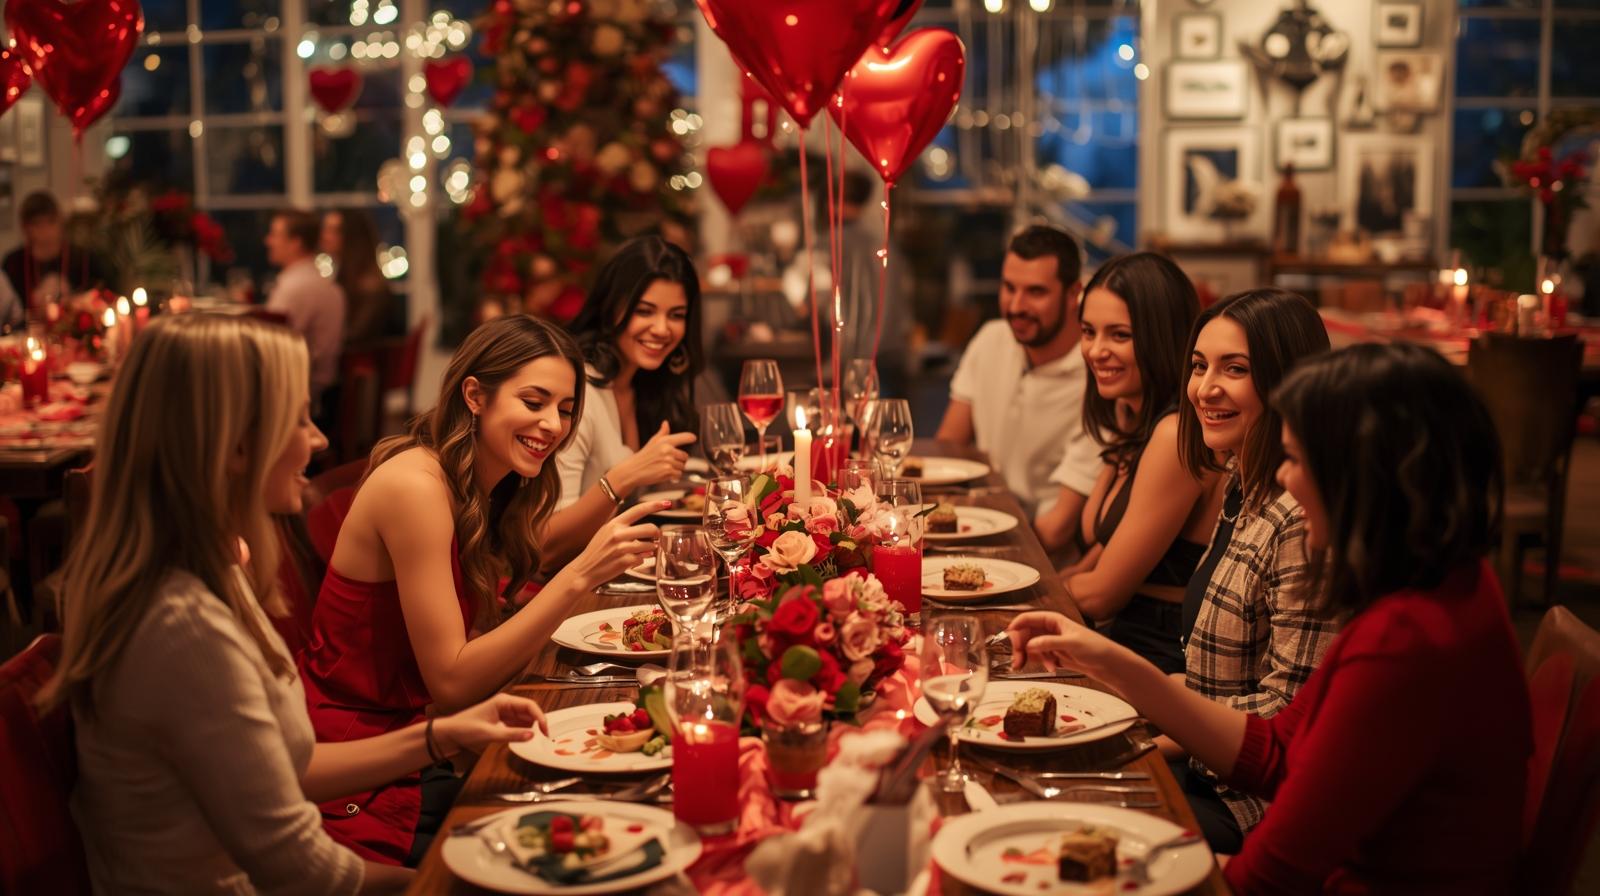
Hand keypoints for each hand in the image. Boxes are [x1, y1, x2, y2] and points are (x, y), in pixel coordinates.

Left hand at [434, 693, 547, 755]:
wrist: (448, 735)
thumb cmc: (465, 729)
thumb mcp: (489, 733)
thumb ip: (512, 735)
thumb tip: (532, 735)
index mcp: (503, 701)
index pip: (529, 706)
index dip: (540, 717)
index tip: (545, 731)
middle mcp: (505, 705)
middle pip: (529, 712)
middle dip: (537, 723)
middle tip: (545, 738)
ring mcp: (503, 714)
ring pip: (525, 720)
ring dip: (531, 729)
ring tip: (536, 741)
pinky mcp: (501, 723)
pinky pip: (517, 726)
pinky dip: (522, 732)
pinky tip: (524, 740)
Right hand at [572, 499, 663, 589]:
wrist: (584, 570)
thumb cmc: (596, 552)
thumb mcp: (606, 533)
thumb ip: (624, 529)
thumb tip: (647, 531)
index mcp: (614, 524)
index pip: (638, 510)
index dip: (655, 505)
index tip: (667, 503)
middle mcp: (618, 534)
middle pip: (649, 528)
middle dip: (657, 533)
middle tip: (656, 537)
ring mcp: (622, 548)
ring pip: (649, 546)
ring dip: (649, 549)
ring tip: (641, 552)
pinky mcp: (625, 562)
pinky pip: (642, 559)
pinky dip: (640, 561)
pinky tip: (631, 562)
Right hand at [610, 422, 695, 494]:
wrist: (633, 470)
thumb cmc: (644, 456)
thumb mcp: (652, 442)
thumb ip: (662, 433)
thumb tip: (666, 423)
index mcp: (665, 441)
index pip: (684, 437)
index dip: (690, 437)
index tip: (694, 438)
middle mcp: (668, 450)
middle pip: (685, 456)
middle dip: (679, 460)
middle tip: (668, 461)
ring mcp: (668, 461)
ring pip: (682, 466)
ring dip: (676, 469)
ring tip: (664, 467)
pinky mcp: (667, 471)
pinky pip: (678, 474)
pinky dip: (673, 476)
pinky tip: (664, 473)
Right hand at [1005, 611, 1130, 679]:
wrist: (1108, 664)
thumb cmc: (1095, 648)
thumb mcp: (1071, 643)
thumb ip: (1049, 643)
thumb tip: (1029, 645)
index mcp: (1053, 620)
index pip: (1026, 619)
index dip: (1015, 628)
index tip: (1007, 640)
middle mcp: (1048, 629)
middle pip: (1024, 635)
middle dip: (1019, 648)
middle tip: (1018, 661)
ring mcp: (1050, 643)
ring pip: (1029, 648)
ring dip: (1029, 658)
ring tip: (1042, 667)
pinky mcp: (1053, 655)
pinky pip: (1038, 658)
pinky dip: (1040, 663)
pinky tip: (1051, 668)